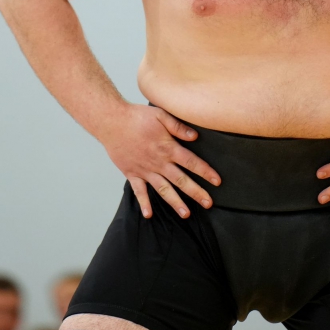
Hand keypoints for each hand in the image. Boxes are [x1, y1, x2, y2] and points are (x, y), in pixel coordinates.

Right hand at [101, 104, 219, 218]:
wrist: (111, 122)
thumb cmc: (136, 117)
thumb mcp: (161, 115)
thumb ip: (178, 127)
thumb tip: (195, 136)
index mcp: (168, 148)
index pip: (191, 162)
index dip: (205, 172)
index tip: (217, 181)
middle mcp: (159, 162)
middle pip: (181, 180)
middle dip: (196, 192)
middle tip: (208, 203)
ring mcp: (145, 170)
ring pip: (163, 189)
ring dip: (175, 202)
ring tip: (186, 214)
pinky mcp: (132, 173)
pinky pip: (139, 191)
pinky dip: (144, 203)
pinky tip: (149, 214)